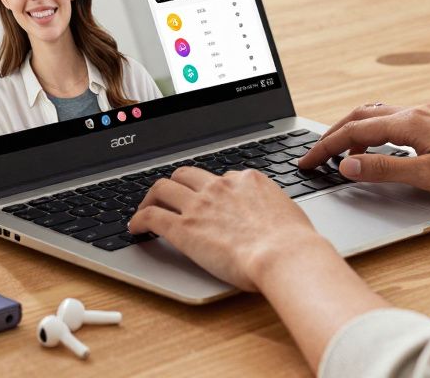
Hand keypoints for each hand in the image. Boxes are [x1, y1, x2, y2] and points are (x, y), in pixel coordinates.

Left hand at [128, 167, 332, 290]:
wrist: (285, 256)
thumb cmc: (294, 244)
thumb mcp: (288, 214)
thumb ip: (272, 210)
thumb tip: (271, 218)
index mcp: (247, 181)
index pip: (221, 178)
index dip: (210, 189)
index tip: (206, 199)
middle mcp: (220, 186)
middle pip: (186, 174)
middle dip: (176, 184)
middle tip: (169, 197)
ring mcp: (200, 205)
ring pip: (163, 188)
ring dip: (152, 197)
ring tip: (146, 209)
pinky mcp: (183, 227)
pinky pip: (151, 216)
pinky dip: (138, 219)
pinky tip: (135, 228)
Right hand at [297, 103, 429, 197]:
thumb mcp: (426, 176)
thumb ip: (384, 170)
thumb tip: (347, 166)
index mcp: (408, 123)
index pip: (354, 132)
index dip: (325, 147)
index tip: (306, 161)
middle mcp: (415, 112)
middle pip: (361, 116)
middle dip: (333, 134)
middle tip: (315, 154)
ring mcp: (427, 115)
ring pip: (378, 115)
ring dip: (354, 130)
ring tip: (341, 152)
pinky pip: (394, 119)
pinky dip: (375, 131)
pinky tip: (380, 146)